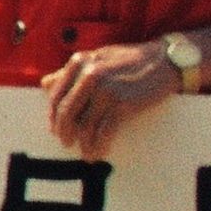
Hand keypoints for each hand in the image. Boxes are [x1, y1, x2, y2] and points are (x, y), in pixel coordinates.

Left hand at [45, 39, 184, 158]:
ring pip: (85, 124)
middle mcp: (89, 74)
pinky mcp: (123, 104)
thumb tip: (44, 83)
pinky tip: (98, 152)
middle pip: (67, 111)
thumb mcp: (98, 58)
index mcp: (79, 62)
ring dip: (83, 143)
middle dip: (64, 131)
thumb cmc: (130, 60)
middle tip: (66, 143)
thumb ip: (71, 71)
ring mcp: (106, 90)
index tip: (55, 128)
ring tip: (85, 152)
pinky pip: (104, 130)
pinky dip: (99, 145)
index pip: (56, 94)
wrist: (165, 61)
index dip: (53, 115)